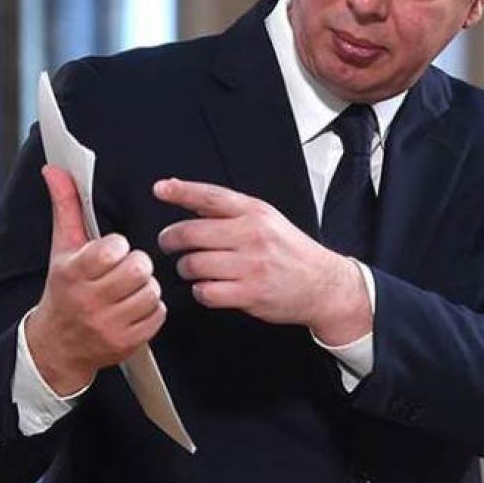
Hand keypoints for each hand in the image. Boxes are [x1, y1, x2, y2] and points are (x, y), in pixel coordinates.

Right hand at [25, 165, 166, 395]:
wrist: (57, 345)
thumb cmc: (64, 289)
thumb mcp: (62, 248)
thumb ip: (65, 206)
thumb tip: (55, 169)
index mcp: (72, 274)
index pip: (112, 250)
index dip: (118, 246)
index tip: (111, 252)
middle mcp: (89, 301)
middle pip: (139, 270)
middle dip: (137, 265)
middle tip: (126, 269)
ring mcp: (108, 326)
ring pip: (151, 292)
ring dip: (146, 287)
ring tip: (130, 289)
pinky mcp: (126, 343)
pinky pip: (158, 315)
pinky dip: (152, 309)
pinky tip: (134, 307)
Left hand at [154, 178, 369, 344]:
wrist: (323, 284)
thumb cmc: (290, 251)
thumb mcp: (267, 219)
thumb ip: (230, 211)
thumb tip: (188, 199)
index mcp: (255, 212)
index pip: (211, 197)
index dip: (182, 191)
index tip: (160, 188)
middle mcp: (252, 235)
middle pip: (192, 233)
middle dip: (170, 240)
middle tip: (168, 244)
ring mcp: (251, 265)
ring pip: (194, 264)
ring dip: (185, 268)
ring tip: (192, 268)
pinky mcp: (251, 293)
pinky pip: (206, 292)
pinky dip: (200, 291)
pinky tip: (208, 288)